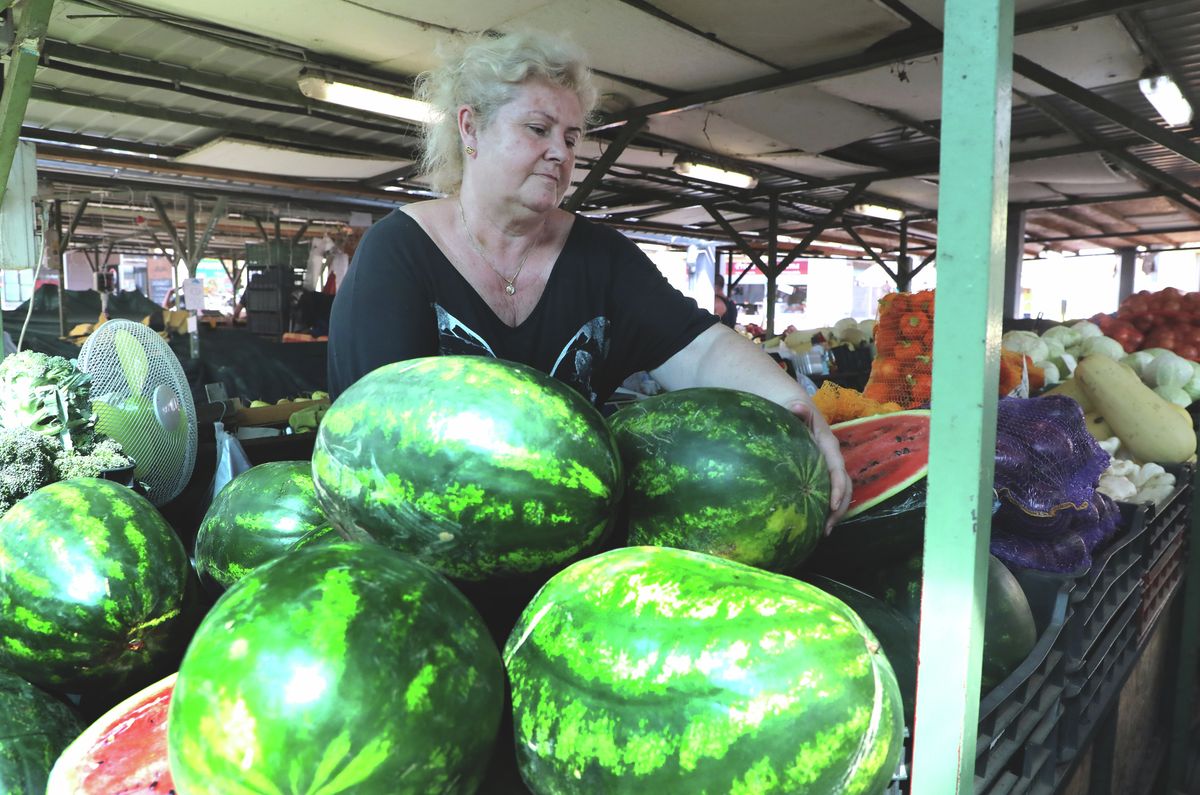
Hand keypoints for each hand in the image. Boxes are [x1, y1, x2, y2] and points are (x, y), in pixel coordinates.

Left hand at [786, 400, 851, 534]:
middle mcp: (833, 458)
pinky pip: (829, 491)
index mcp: (828, 445)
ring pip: (839, 491)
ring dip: (835, 512)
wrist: (792, 406)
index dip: (838, 487)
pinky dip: (826, 508)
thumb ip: (797, 409)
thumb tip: (796, 406)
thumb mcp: (793, 406)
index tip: (833, 505)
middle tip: (827, 528)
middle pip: (844, 485)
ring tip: (823, 531)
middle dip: (839, 508)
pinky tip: (815, 523)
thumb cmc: (791, 408)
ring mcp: (828, 466)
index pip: (838, 469)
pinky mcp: (821, 472)